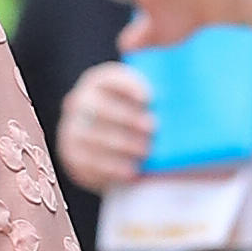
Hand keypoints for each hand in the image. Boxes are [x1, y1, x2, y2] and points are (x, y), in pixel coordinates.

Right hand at [58, 59, 156, 191]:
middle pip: (100, 107)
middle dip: (128, 118)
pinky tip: (132, 172)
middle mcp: (79, 102)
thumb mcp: (149, 103)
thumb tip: (180, 89)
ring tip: (147, 151)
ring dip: (122, 145)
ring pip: (93, 137)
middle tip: (154, 128)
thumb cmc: (143, 122)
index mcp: (99, 81)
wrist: (120, 153)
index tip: (150, 98)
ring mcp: (71, 130)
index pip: (109, 78)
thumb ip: (161, 93)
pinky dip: (112, 168)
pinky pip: (89, 163)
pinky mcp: (72, 157)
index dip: (128, 86)